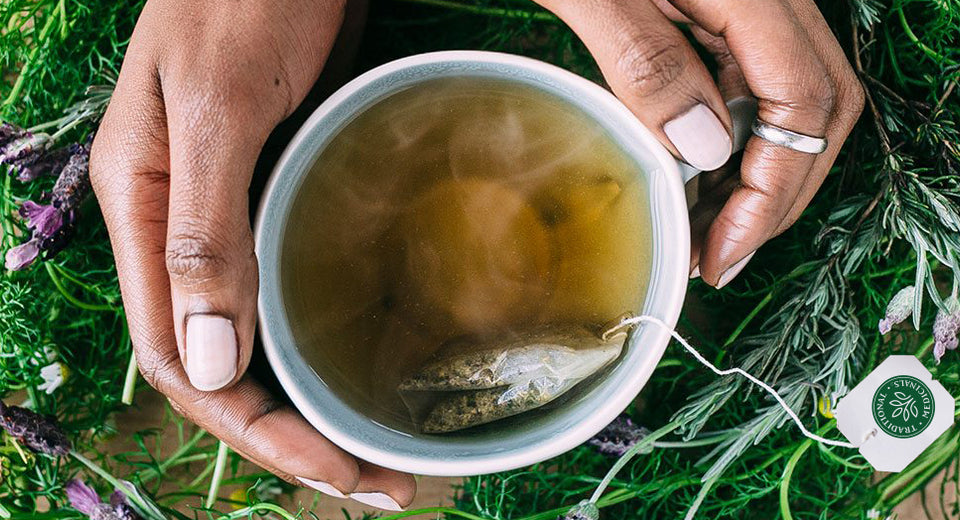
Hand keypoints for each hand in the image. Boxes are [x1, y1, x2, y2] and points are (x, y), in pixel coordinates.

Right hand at [89, 0, 414, 507]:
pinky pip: (285, 288)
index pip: (179, 362)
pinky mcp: (273, 192)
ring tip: (374, 446)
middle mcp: (180, 230)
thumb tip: (204, 364)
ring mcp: (228, 214)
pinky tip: (364, 360)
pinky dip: (320, 338)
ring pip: (251, 336)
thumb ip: (203, 228)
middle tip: (374, 480)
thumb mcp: (220, 106)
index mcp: (146, 215)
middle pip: (219, 365)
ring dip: (306, 398)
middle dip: (290, 435)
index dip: (253, 431)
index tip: (333, 470)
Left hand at [535, 0, 864, 287]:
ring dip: (757, 173)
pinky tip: (695, 173)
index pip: (802, 105)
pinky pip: (751, 81)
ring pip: (791, 100)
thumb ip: (646, 61)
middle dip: (777, 194)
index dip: (771, 192)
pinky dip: (732, 137)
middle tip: (720, 255)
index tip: (724, 252)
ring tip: (706, 230)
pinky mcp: (724, 10)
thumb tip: (705, 149)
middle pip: (820, 108)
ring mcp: (750, 2)